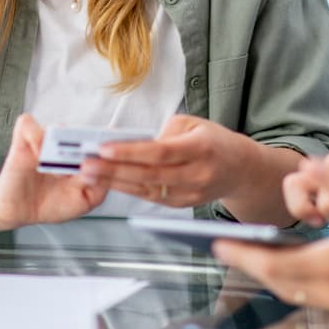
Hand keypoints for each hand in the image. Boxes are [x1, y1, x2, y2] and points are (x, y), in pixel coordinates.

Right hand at [0, 114, 111, 230]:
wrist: (17, 211)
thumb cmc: (49, 204)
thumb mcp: (83, 201)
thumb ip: (99, 188)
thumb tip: (105, 170)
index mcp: (81, 158)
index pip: (97, 141)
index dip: (105, 144)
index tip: (111, 153)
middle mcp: (64, 147)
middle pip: (80, 132)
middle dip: (87, 144)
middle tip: (88, 159)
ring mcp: (44, 142)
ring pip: (57, 127)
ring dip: (61, 146)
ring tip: (60, 168)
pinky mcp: (22, 141)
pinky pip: (28, 124)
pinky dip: (35, 136)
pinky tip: (39, 155)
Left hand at [80, 114, 254, 207]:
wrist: (241, 170)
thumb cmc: (214, 141)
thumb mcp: (194, 124)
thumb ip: (165, 132)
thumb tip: (134, 142)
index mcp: (201, 148)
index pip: (160, 152)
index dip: (131, 152)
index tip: (104, 148)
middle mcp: (197, 174)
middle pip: (150, 174)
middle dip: (114, 171)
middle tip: (87, 166)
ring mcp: (191, 193)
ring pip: (147, 190)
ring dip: (115, 183)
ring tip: (90, 175)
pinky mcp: (183, 204)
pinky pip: (152, 198)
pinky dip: (129, 190)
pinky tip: (109, 184)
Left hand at [213, 155, 328, 312]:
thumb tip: (310, 166)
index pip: (277, 264)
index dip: (245, 255)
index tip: (220, 245)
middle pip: (279, 283)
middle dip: (250, 265)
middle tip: (225, 249)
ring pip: (292, 292)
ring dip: (270, 274)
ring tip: (249, 254)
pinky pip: (309, 296)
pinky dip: (290, 281)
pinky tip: (285, 264)